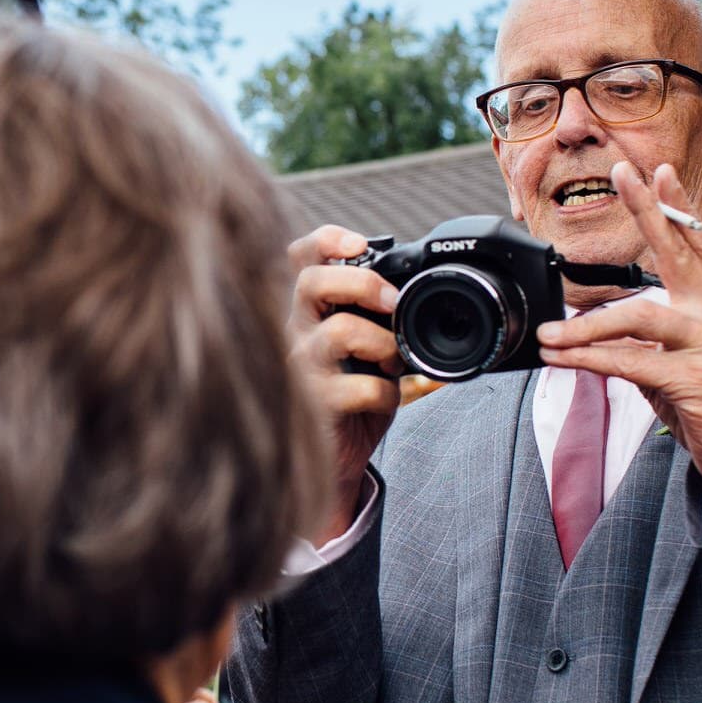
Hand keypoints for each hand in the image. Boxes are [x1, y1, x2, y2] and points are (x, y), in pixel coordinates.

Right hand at [287, 225, 401, 538]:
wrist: (333, 462)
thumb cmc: (351, 400)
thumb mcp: (365, 351)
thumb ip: (375, 320)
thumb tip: (409, 293)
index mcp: (307, 312)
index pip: (298, 258)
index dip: (326, 240)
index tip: (360, 243)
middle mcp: (293, 333)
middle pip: (310, 280)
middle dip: (361, 281)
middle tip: (392, 302)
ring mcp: (298, 369)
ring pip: (339, 330)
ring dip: (382, 342)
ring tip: (393, 361)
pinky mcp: (311, 405)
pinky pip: (357, 386)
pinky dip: (383, 391)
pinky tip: (383, 400)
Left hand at [534, 162, 701, 500]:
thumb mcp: (681, 360)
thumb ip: (650, 337)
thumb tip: (602, 324)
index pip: (697, 245)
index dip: (676, 207)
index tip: (656, 171)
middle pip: (679, 252)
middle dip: (648, 211)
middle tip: (621, 175)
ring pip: (639, 316)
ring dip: (586, 324)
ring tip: (548, 333)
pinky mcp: (696, 379)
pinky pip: (631, 361)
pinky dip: (590, 359)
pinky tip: (563, 359)